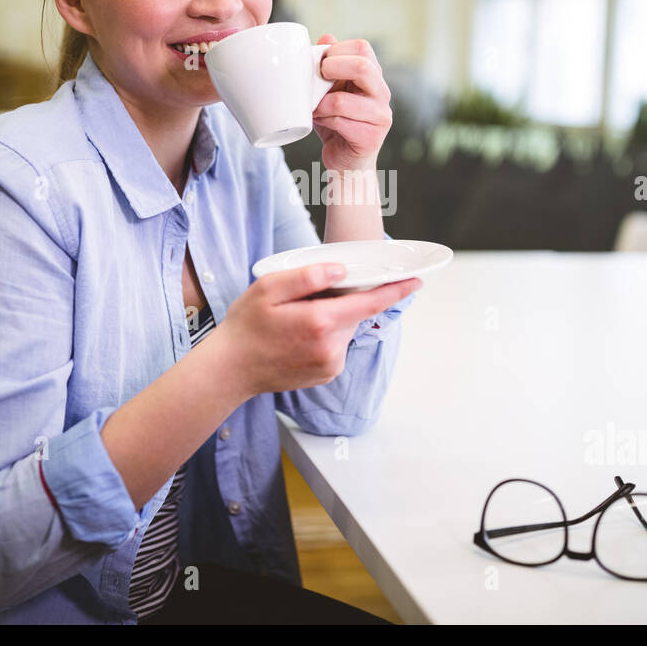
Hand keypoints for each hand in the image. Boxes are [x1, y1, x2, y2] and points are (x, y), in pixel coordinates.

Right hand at [210, 263, 421, 397]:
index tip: (416, 281)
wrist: (230, 369)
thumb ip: (307, 277)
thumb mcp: (268, 288)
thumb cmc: (246, 326)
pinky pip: (336, 346)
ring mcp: (330, 365)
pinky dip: (325, 335)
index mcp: (320, 322)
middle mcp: (331, 348)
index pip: (369, 303)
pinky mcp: (326, 374)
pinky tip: (298, 336)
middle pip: (354, 314)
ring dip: (331, 319)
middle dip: (342, 300)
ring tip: (296, 320)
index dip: (394, 291)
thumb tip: (340, 271)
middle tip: (307, 299)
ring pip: (344, 329)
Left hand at [311, 35, 392, 172]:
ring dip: (320, 104)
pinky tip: (320, 122)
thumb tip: (326, 37)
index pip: (362, 48)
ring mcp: (380, 115)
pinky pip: (339, 123)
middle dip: (332, 68)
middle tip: (318, 76)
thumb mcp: (331, 91)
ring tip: (314, 107)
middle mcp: (382, 93)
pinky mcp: (370, 137)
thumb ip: (331, 67)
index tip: (321, 62)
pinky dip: (323, 121)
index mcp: (373, 76)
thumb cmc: (337, 124)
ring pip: (343, 101)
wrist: (347, 163)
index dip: (336, 50)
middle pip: (362, 67)